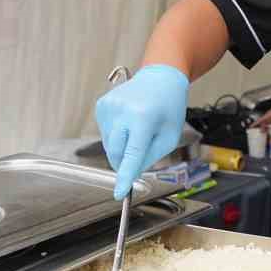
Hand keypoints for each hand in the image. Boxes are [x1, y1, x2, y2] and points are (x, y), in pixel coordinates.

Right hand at [94, 65, 189, 199]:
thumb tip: (129, 173)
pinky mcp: (101, 106)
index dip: (125, 176)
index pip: (131, 154)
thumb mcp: (168, 136)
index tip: (119, 193)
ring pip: (110, 145)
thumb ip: (149, 157)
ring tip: (138, 129)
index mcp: (143, 117)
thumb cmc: (168, 107)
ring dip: (122, 146)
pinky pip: (106, 134)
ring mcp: (108, 107)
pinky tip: (128, 123)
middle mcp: (122, 110)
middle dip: (126, 161)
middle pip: (117, 153)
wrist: (159, 78)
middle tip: (142, 150)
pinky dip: (116, 135)